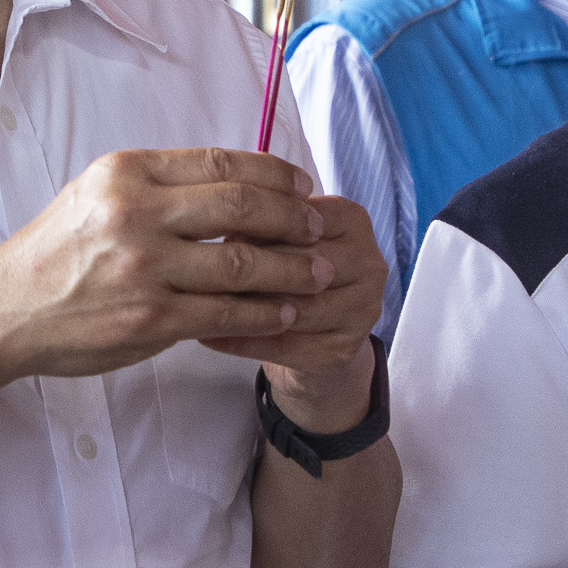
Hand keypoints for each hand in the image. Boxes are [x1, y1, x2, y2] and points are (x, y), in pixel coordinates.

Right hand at [0, 150, 361, 388]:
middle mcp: (136, 212)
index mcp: (126, 172)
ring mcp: (144, 267)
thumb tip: (235, 183)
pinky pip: (226, 313)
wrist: (5, 311)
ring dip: (291, 269)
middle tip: (318, 228)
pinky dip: (264, 313)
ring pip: (243, 261)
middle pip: (242, 204)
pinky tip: (286, 313)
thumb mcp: (97, 195)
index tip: (303, 185)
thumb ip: (159, 187)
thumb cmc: (55, 254)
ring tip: (318, 273)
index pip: (221, 161)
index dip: (274, 172)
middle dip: (293, 217)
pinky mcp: (150, 318)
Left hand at [220, 191, 385, 431]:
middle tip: (198, 268)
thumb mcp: (282, 236)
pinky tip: (208, 335)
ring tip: (198, 302)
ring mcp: (362, 310)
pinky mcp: (343, 350)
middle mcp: (369, 263)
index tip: (211, 229)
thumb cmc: (290, 272)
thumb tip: (216, 217)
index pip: (301, 217)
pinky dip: (242, 340)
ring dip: (243, 306)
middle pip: (301, 262)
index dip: (254, 224)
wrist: (316, 338)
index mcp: (354, 221)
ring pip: (294, 307)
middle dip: (249, 266)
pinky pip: (285, 346)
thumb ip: (262, 220)